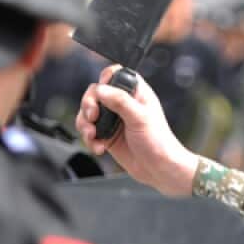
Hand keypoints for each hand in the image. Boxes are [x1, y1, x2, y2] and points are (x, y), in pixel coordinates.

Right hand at [76, 66, 200, 195]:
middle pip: (95, 93)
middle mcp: (122, 103)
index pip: (115, 74)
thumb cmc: (158, 142)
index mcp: (135, 92)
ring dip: (85, 124)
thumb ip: (120, 101)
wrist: (158, 169)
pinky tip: (99, 148)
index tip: (102, 93)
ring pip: (87, 112)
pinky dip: (89, 140)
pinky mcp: (107, 135)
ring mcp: (113, 119)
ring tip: (93, 136)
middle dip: (88, 105)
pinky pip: (89, 131)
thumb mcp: (140, 117)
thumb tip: (100, 89)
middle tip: (93, 117)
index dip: (105, 80)